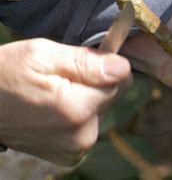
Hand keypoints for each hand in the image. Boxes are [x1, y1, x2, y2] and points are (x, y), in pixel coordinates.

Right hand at [0, 39, 131, 165]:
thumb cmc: (5, 74)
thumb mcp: (41, 55)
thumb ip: (86, 62)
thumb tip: (122, 66)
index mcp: (76, 109)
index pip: (122, 80)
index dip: (105, 66)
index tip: (83, 62)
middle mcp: (82, 135)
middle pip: (113, 96)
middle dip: (95, 83)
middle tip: (62, 78)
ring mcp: (76, 149)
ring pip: (102, 110)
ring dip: (86, 100)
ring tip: (55, 95)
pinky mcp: (71, 155)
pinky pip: (90, 126)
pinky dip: (78, 117)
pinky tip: (55, 111)